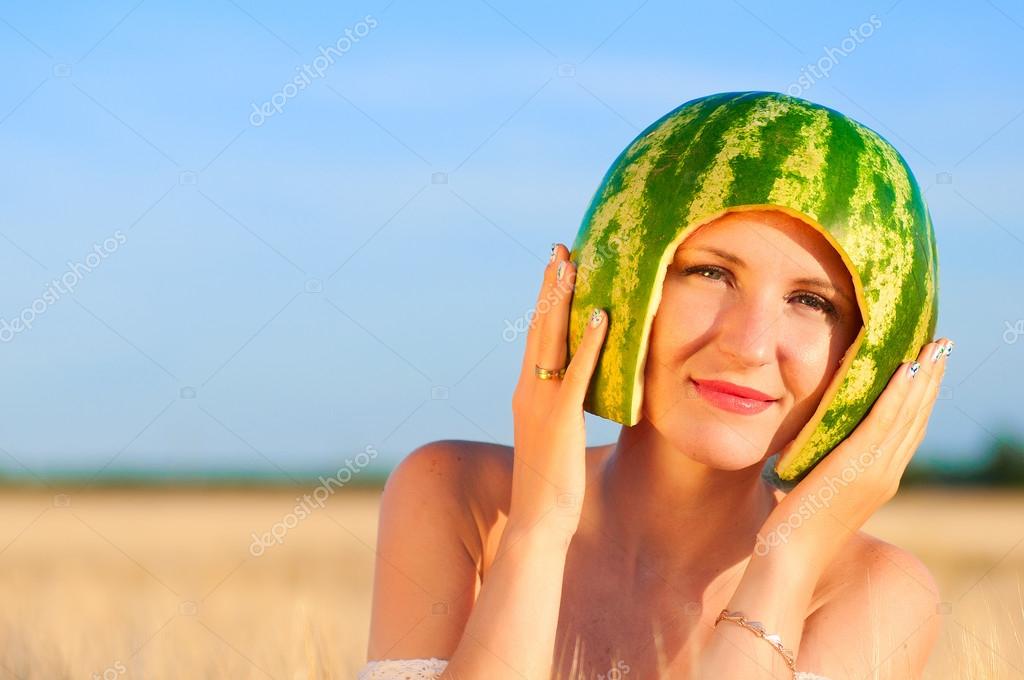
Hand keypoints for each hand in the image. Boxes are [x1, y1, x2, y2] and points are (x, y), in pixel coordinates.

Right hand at [508, 244, 607, 541]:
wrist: (539, 519)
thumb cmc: (553, 482)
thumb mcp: (556, 435)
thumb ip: (564, 408)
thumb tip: (582, 391)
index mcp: (527, 392)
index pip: (537, 337)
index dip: (546, 301)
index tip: (556, 268)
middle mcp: (528, 389)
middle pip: (539, 327)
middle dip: (550, 286)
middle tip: (561, 248)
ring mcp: (541, 402)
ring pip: (550, 340)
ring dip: (562, 300)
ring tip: (571, 263)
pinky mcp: (561, 418)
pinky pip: (576, 373)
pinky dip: (588, 342)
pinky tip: (602, 316)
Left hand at [755, 337, 953, 568]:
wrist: (791, 557)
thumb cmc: (794, 527)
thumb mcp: (817, 487)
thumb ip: (825, 464)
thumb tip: (811, 440)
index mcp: (880, 479)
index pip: (908, 429)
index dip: (922, 396)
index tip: (929, 365)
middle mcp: (886, 473)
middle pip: (917, 417)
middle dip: (931, 378)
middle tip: (942, 345)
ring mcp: (875, 471)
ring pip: (907, 414)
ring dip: (922, 377)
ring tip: (934, 345)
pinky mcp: (855, 467)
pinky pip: (882, 422)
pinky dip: (897, 394)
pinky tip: (906, 368)